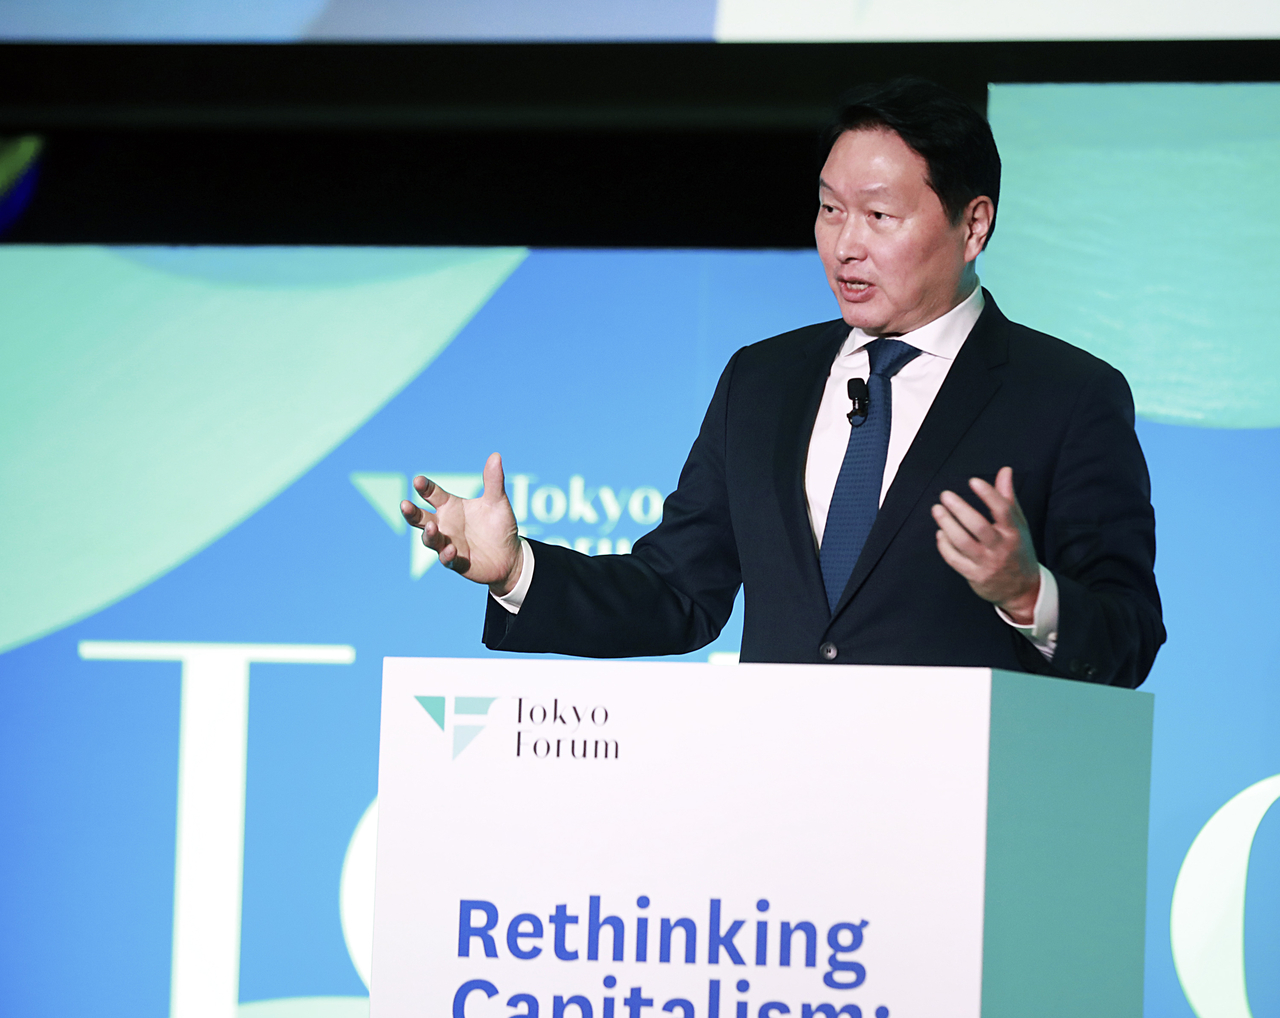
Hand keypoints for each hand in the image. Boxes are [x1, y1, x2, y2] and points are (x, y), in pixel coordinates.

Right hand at [400, 452, 523, 595]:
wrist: (510, 556)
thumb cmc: (499, 526)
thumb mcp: (497, 502)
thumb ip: (493, 481)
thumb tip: (496, 456)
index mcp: (451, 506)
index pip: (432, 494)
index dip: (424, 487)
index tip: (418, 481)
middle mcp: (444, 524)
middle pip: (420, 517)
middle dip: (410, 512)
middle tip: (404, 504)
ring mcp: (447, 543)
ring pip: (429, 539)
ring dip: (428, 533)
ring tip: (431, 526)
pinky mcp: (456, 562)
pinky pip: (446, 559)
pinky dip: (446, 555)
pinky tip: (450, 550)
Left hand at [931, 466, 1040, 623]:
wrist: (1022, 589)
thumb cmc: (1017, 549)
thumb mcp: (1018, 524)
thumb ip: (1008, 498)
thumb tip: (1004, 470)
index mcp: (1014, 532)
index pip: (1003, 510)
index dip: (988, 495)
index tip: (973, 481)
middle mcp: (1001, 547)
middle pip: (979, 526)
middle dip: (960, 509)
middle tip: (945, 495)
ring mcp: (987, 563)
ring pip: (963, 543)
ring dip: (947, 524)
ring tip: (937, 510)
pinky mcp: (974, 575)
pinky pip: (955, 559)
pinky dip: (944, 545)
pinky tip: (940, 532)